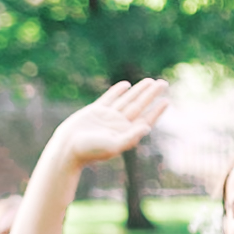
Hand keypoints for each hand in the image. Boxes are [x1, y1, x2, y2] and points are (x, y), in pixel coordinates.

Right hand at [50, 79, 169, 169]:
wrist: (66, 148)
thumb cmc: (89, 151)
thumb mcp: (112, 145)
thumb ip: (130, 137)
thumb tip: (147, 128)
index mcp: (124, 133)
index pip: (144, 120)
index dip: (156, 111)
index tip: (166, 100)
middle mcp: (118, 124)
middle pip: (139, 106)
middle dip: (151, 95)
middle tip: (163, 83)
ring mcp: (107, 117)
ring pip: (127, 100)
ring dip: (138, 90)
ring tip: (150, 81)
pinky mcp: (95, 111)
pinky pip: (110, 98)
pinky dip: (117, 91)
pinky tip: (126, 85)